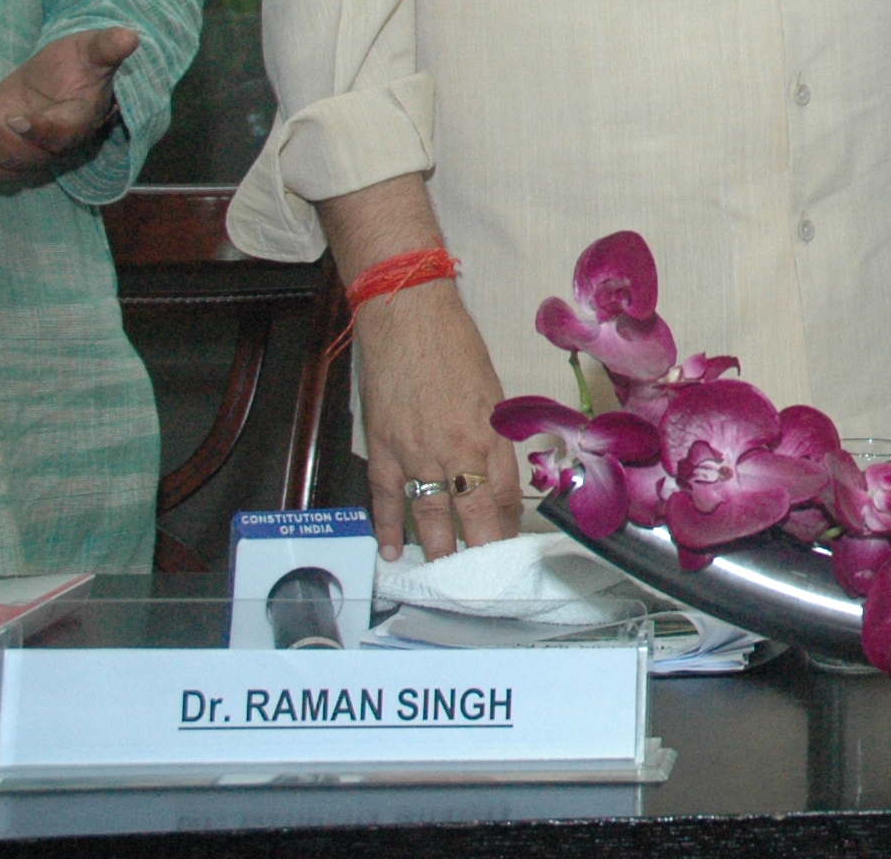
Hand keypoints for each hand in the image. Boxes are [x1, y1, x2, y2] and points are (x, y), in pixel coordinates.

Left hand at [0, 26, 137, 189]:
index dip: (39, 133)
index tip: (15, 117)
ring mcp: (20, 155)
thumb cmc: (78, 65)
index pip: (61, 137)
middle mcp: (50, 148)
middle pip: (18, 158)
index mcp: (77, 121)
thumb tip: (130, 36)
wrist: (61, 83)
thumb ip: (106, 46)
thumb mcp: (91, 50)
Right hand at [354, 280, 521, 560]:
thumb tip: (496, 468)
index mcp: (489, 432)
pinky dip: (387, 527)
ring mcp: (415, 452)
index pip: (505, 493)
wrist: (406, 315)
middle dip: (480, 548)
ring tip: (446, 574)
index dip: (508, 522)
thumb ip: (494, 432)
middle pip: (472, 512)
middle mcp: (455, 449)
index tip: (509, 541)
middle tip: (484, 576)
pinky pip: (385, 498)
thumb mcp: (492, 388)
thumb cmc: (455, 344)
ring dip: (438, 547)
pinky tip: (393, 551)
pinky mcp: (381, 448)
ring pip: (429, 513)